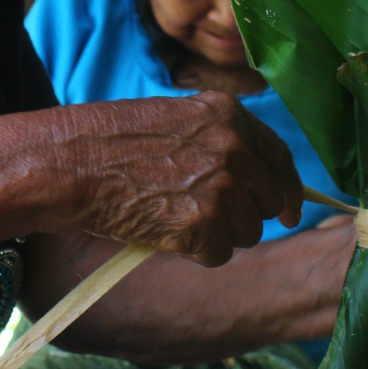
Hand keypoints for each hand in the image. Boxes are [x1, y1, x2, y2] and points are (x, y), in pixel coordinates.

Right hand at [66, 91, 303, 266]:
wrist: (76, 162)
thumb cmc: (114, 141)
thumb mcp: (178, 118)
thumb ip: (220, 139)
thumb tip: (253, 177)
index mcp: (229, 114)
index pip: (280, 157)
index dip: (288, 188)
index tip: (292, 211)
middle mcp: (234, 147)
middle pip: (270, 200)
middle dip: (247, 215)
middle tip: (210, 217)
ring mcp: (222, 186)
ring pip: (248, 232)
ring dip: (219, 234)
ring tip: (177, 217)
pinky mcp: (203, 224)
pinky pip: (219, 254)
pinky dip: (196, 252)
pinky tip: (167, 232)